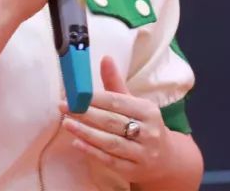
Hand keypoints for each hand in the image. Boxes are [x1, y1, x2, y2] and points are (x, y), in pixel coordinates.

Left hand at [58, 56, 176, 187]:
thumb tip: (105, 58)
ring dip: (86, 133)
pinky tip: (77, 143)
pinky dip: (92, 152)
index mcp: (148, 111)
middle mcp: (147, 132)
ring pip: (110, 142)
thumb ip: (116, 83)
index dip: (94, 99)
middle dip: (86, 114)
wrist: (165, 159)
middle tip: (64, 107)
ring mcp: (142, 153)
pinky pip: (110, 160)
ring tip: (66, 123)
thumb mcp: (134, 103)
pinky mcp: (134, 170)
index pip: (118, 103)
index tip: (74, 95)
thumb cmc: (143, 125)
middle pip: (112, 122)